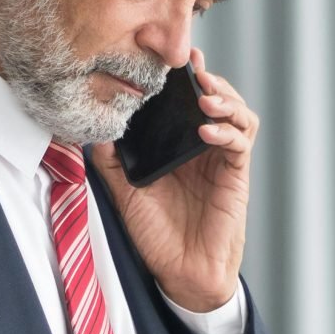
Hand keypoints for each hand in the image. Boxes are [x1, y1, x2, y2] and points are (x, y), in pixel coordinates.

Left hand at [90, 50, 255, 314]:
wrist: (181, 272)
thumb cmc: (156, 235)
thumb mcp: (125, 192)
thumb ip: (111, 162)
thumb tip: (93, 130)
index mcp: (177, 145)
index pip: (185, 102)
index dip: (183, 78)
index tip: (170, 60)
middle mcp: (202, 147)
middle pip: (217, 98)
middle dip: (208, 79)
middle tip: (192, 68)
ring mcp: (222, 159)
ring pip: (238, 114)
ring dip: (225, 99)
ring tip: (204, 95)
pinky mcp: (236, 175)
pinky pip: (241, 142)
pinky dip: (227, 131)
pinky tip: (207, 130)